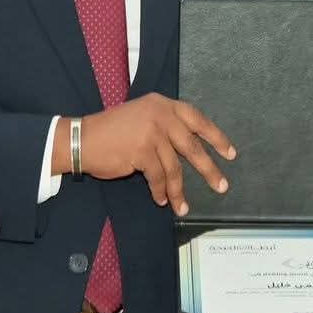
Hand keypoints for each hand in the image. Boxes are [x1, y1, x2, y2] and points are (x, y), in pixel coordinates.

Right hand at [66, 94, 235, 216]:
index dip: (216, 138)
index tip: (230, 154)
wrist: (82, 139)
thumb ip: (166, 127)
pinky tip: (161, 200)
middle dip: (209, 169)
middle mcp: (160, 115)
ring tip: (183, 207)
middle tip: (222, 186)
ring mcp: (152, 132)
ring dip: (179, 190)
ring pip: (175, 168)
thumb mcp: (143, 117)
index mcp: (163, 105)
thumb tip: (191, 150)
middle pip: (192, 146)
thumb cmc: (112, 131)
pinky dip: (161, 191)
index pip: (197, 120)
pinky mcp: (142, 151)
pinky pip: (158, 177)